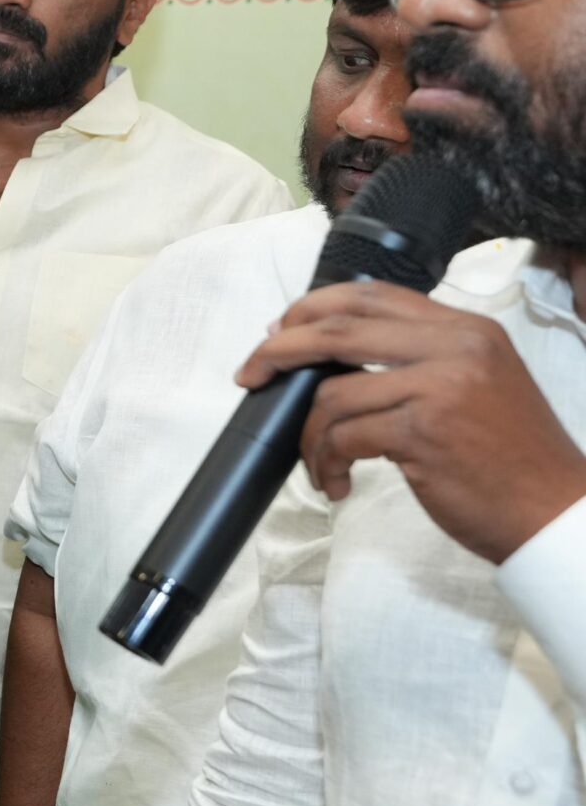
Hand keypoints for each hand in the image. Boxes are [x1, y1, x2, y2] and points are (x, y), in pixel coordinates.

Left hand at [236, 281, 585, 562]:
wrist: (553, 510)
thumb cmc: (510, 457)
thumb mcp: (477, 384)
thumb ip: (421, 359)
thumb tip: (337, 357)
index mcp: (466, 329)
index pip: (371, 295)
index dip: (312, 308)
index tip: (278, 332)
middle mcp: (455, 348)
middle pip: (337, 329)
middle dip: (279, 351)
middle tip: (251, 375)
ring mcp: (439, 387)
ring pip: (331, 394)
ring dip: (308, 435)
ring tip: (320, 465)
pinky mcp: (422, 433)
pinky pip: (342, 438)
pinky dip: (326, 464)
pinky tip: (337, 484)